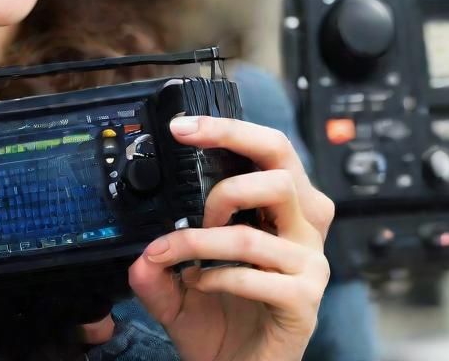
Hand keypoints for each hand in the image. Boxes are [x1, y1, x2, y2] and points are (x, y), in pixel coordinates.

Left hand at [121, 115, 333, 360]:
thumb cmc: (222, 321)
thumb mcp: (176, 290)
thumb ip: (156, 269)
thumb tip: (139, 257)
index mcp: (283, 208)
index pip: (269, 150)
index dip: (229, 130)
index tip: (183, 128)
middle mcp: (304, 228)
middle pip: (281, 170)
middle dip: (226, 181)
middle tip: (192, 205)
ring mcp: (309, 264)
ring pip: (252, 234)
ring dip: (200, 243)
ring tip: (176, 255)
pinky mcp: (304, 299)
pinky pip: (255, 277)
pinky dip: (216, 279)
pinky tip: (199, 286)